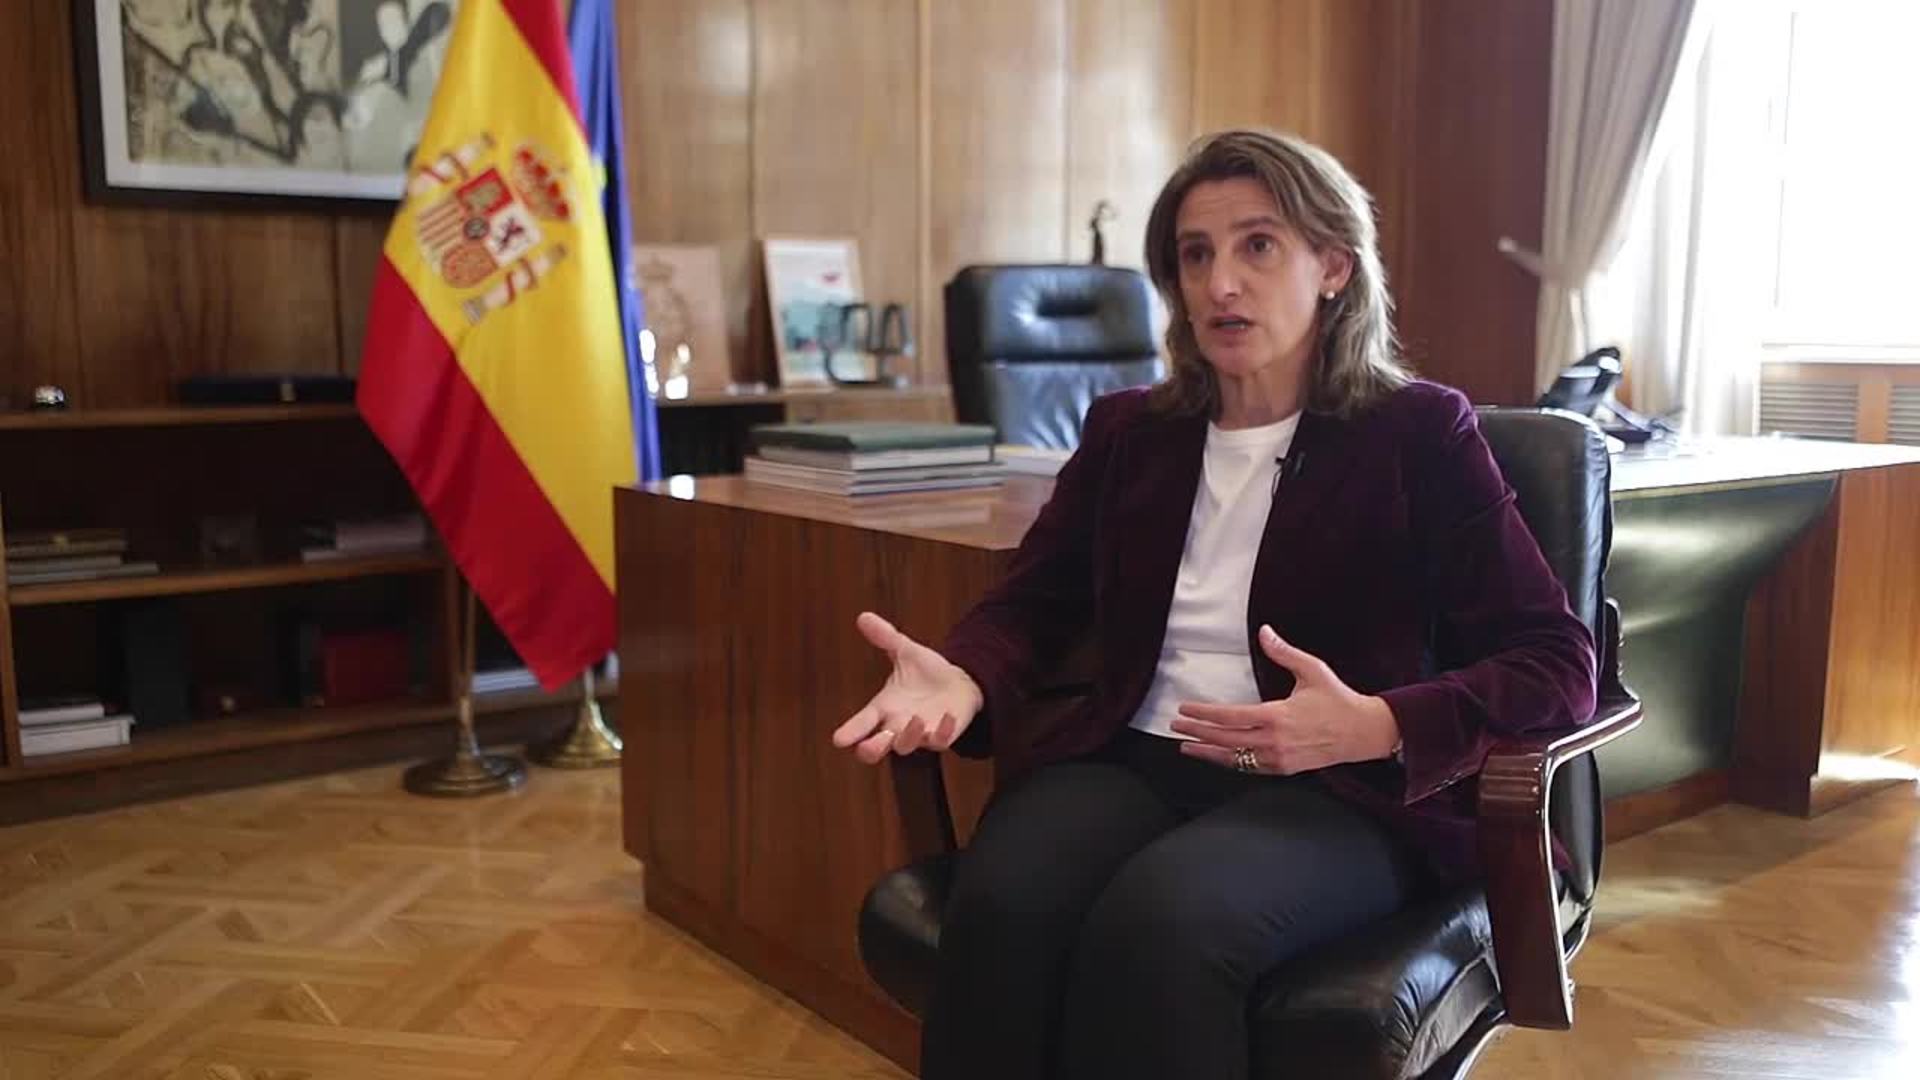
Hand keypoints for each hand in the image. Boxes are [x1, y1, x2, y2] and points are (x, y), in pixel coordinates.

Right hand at [832, 612, 984, 764]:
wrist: (960, 683)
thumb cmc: (927, 673)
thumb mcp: (905, 652)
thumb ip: (885, 637)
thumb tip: (863, 616)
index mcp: (884, 707)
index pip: (862, 722)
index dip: (851, 731)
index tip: (838, 739)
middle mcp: (897, 725)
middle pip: (876, 748)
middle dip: (871, 749)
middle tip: (866, 747)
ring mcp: (919, 733)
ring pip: (906, 746)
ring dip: (908, 737)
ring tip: (913, 719)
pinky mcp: (942, 735)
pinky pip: (940, 742)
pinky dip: (942, 732)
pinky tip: (946, 717)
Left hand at [1168, 625, 1400, 774]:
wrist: (1363, 732)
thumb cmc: (1338, 700)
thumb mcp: (1312, 670)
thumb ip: (1284, 652)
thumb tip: (1264, 632)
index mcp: (1278, 716)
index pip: (1230, 716)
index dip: (1204, 713)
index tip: (1186, 708)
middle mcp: (1275, 741)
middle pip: (1226, 739)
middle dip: (1197, 732)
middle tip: (1176, 726)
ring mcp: (1279, 758)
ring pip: (1235, 758)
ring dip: (1208, 752)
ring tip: (1187, 746)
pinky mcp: (1285, 768)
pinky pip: (1250, 767)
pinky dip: (1230, 762)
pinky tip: (1217, 756)